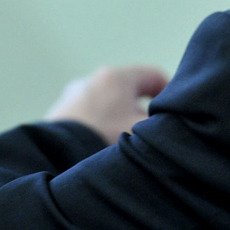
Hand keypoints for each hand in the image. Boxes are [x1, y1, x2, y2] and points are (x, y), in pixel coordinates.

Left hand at [45, 65, 169, 144]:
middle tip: (149, 134)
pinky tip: (101, 148)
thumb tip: (172, 124)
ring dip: (119, 120)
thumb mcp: (142, 131)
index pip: (153, 75)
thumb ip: (164, 125)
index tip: (173, 115)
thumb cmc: (105, 138)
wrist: (56, 154)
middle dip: (142, 110)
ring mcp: (73, 95)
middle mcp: (92, 79)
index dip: (169, 94)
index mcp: (116, 76)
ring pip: (108, 105)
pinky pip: (90, 116)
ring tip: (124, 145)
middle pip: (129, 91)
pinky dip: (100, 127)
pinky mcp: (59, 113)